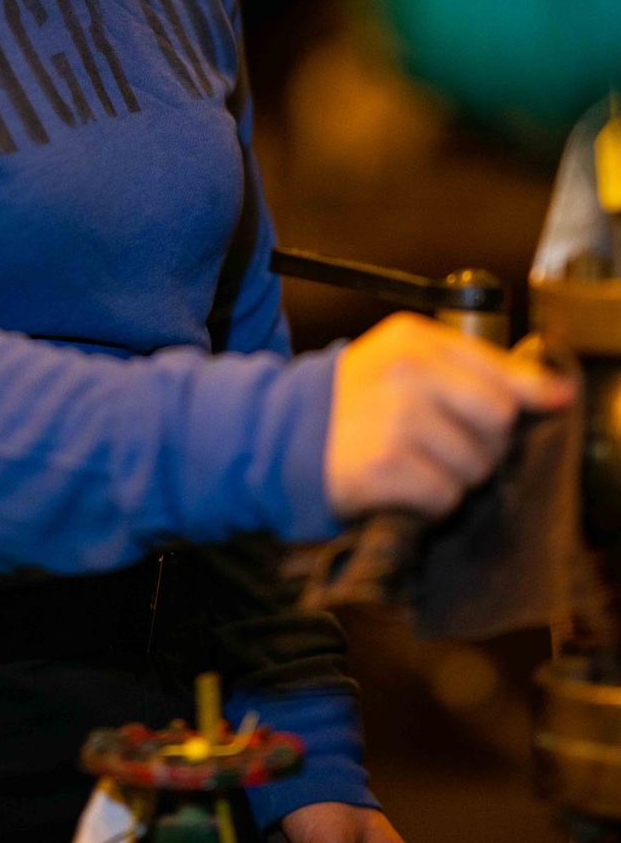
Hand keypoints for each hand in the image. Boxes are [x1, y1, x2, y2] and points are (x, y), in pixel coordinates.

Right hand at [324, 313, 572, 521]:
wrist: (284, 435)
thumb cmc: (357, 400)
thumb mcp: (408, 362)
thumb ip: (481, 371)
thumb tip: (559, 394)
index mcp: (415, 339)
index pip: (502, 373)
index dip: (530, 398)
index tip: (549, 407)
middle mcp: (406, 373)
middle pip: (498, 422)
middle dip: (484, 443)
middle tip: (450, 444)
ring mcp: (393, 419)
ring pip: (474, 466)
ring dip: (455, 477)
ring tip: (419, 464)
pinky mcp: (382, 467)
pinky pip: (445, 498)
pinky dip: (431, 503)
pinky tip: (404, 486)